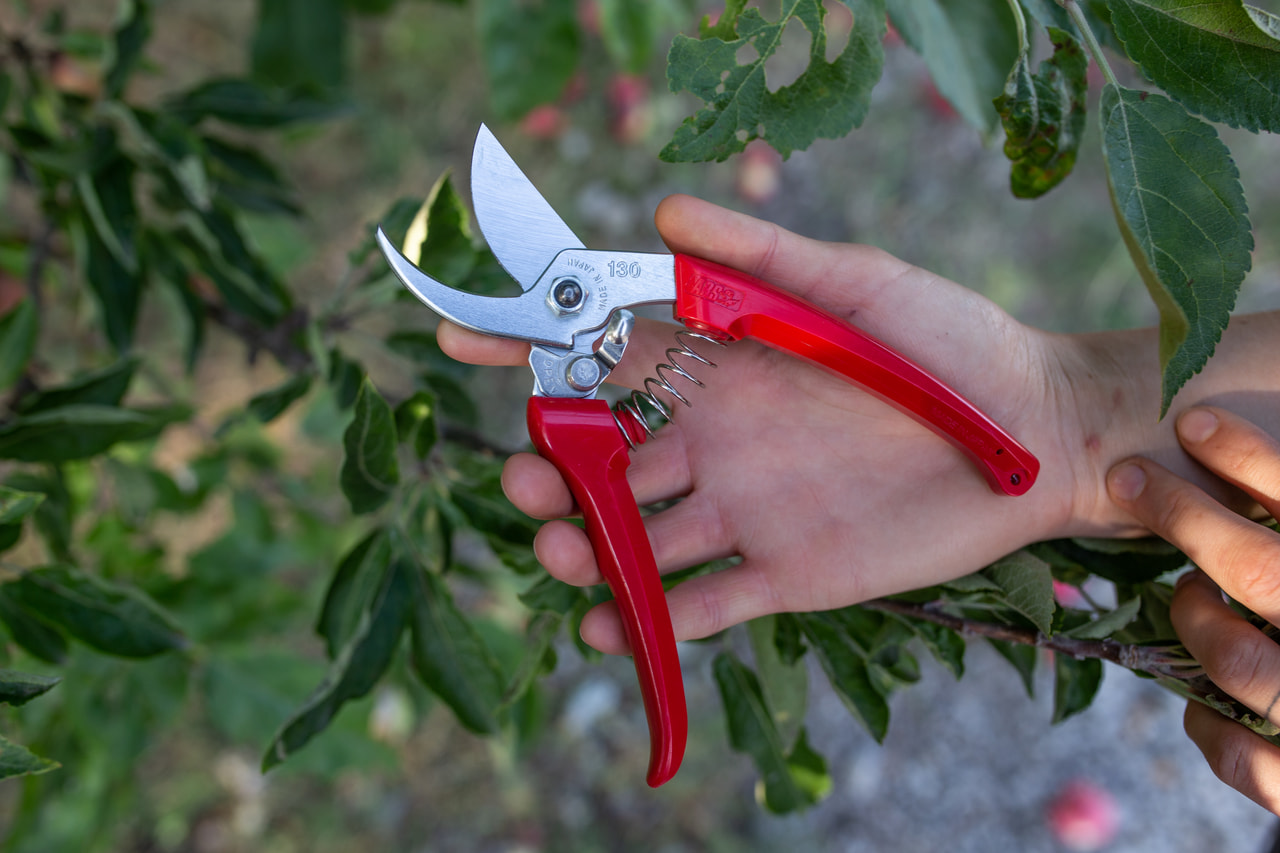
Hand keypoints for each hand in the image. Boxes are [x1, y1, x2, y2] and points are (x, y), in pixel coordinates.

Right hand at [441, 194, 1146, 651]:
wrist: (1037, 435)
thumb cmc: (953, 344)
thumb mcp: (854, 282)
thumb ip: (759, 255)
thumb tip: (659, 216)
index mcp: (724, 367)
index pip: (605, 356)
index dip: (532, 350)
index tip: (460, 342)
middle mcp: (720, 441)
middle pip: (603, 463)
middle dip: (550, 473)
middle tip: (527, 480)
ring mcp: (746, 511)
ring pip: (638, 538)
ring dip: (585, 547)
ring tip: (559, 550)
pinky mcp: (786, 574)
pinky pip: (701, 603)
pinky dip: (650, 617)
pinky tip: (608, 623)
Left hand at [1107, 406, 1279, 812]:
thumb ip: (1268, 526)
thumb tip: (1214, 452)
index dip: (1251, 457)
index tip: (1189, 423)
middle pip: (1261, 569)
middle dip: (1187, 517)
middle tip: (1130, 479)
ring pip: (1242, 664)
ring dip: (1199, 621)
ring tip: (1190, 595)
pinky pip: (1247, 758)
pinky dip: (1212, 727)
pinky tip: (1203, 701)